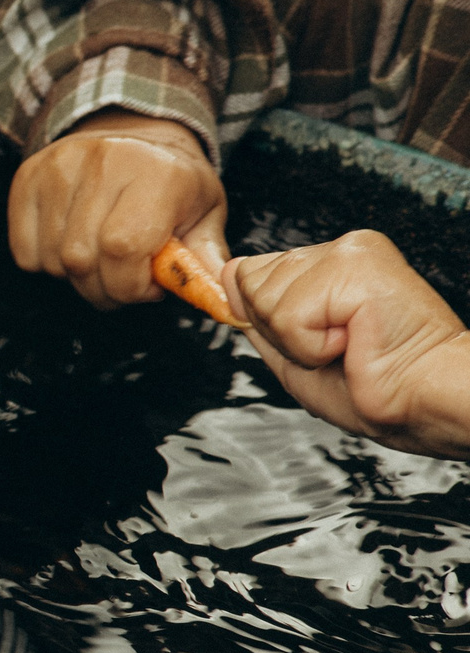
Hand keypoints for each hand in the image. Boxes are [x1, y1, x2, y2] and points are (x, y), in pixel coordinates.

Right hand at [8, 113, 226, 308]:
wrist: (133, 129)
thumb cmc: (170, 178)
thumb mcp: (204, 211)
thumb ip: (206, 257)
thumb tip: (220, 297)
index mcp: (156, 173)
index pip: (123, 247)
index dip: (130, 284)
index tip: (146, 287)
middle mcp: (103, 162)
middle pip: (81, 259)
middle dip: (103, 289)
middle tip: (123, 281)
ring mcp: (58, 167)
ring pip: (51, 260)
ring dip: (76, 277)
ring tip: (100, 259)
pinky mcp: (27, 177)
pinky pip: (25, 251)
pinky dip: (46, 263)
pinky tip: (71, 245)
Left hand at [224, 231, 469, 457]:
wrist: (424, 403)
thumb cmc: (376, 387)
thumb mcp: (293, 352)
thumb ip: (258, 313)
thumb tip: (226, 275)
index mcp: (331, 263)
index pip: (249, 274)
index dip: (271, 325)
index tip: (324, 344)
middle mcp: (341, 249)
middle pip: (250, 284)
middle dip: (282, 333)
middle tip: (337, 349)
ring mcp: (349, 252)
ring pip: (265, 300)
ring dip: (299, 343)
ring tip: (348, 347)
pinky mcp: (356, 267)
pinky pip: (288, 315)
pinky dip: (311, 346)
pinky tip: (353, 345)